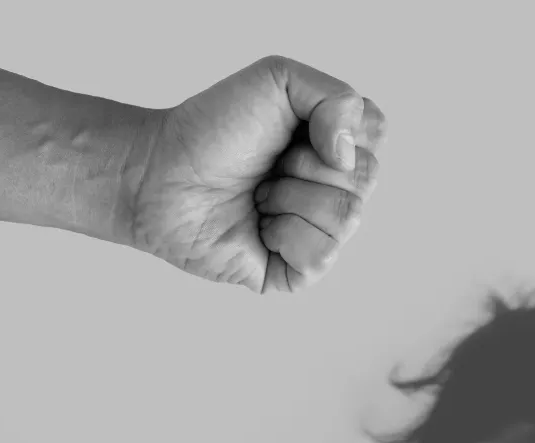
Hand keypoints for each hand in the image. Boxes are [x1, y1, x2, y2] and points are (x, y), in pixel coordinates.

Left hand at [129, 56, 385, 292]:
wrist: (159, 174)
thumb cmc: (213, 128)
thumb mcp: (279, 79)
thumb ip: (337, 97)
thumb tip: (349, 154)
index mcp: (336, 144)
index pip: (375, 135)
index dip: (335, 129)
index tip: (292, 131)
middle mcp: (333, 188)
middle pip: (364, 179)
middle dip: (308, 166)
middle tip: (269, 164)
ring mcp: (319, 231)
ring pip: (346, 218)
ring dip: (292, 199)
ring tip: (259, 195)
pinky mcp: (298, 270)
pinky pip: (322, 256)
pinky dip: (285, 235)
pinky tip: (259, 227)